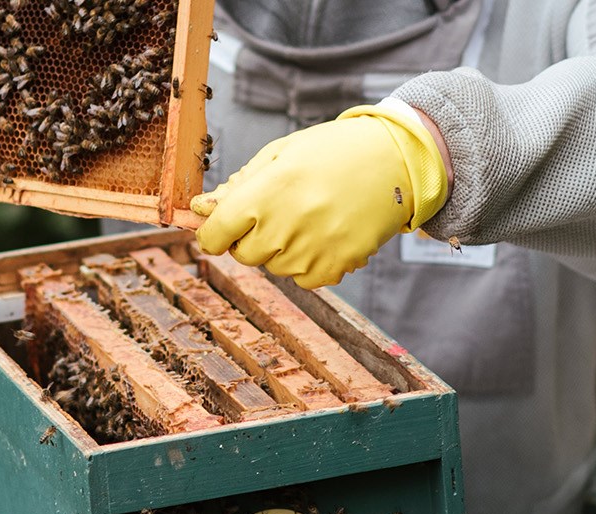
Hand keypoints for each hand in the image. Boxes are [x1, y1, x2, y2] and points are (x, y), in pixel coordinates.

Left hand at [191, 99, 448, 288]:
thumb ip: (237, 186)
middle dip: (249, 237)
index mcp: (268, 192)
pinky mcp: (335, 268)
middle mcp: (287, 226)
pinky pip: (302, 279)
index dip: (212, 232)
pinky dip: (307, 261)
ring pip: (273, 267)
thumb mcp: (280, 154)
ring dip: (280, 248)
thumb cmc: (332, 152)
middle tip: (277, 210)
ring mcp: (312, 251)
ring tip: (309, 215)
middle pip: (243, 254)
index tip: (220, 225)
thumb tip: (199, 209)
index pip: (215, 235)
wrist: (395, 162)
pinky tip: (325, 232)